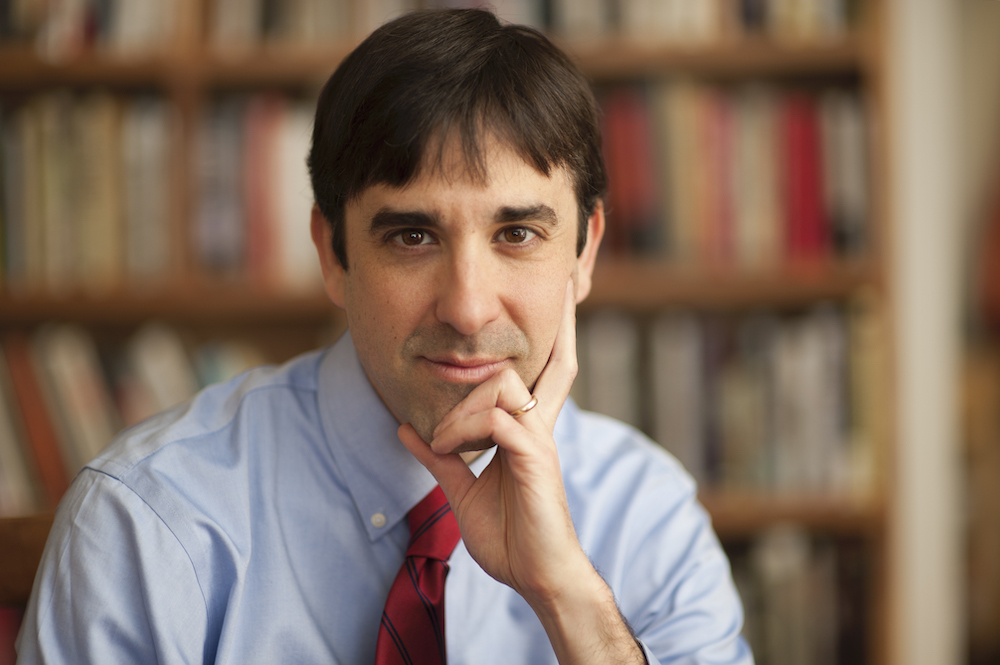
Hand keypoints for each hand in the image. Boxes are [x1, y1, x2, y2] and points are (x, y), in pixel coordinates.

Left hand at [398, 279, 587, 600]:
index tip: (565, 301)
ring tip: (444, 440)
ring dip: (461, 405)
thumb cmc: (510, 536)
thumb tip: (407, 429)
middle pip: (551, 362)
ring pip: (502, 384)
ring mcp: (539, 440)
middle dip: (560, 329)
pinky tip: (448, 449)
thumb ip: (440, 457)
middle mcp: (539, 426)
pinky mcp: (535, 458)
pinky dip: (463, 428)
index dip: (561, 337)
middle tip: (563, 295)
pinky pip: (496, 420)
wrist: (538, 576)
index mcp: (527, 430)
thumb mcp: (463, 491)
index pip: (551, 373)